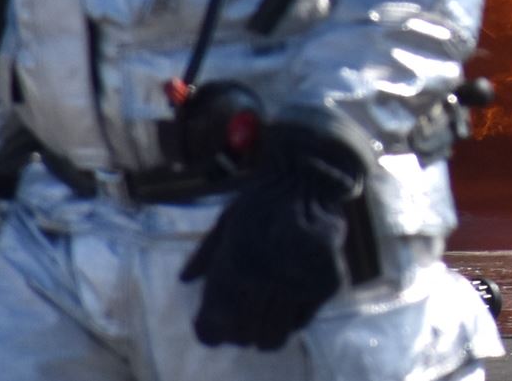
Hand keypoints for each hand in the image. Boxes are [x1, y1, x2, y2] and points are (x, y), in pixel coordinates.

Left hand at [181, 124, 364, 348]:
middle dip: (238, 332)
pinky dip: (294, 317)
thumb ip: (205, 255)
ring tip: (267, 316)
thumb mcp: (226, 221)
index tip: (213, 326)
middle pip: (243, 336)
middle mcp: (265, 279)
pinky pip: (302, 320)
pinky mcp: (326, 283)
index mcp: (234, 265)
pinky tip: (291, 300)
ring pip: (274, 336)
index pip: (214, 326)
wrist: (312, 175)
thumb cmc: (264, 198)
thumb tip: (185, 280)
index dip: (210, 331)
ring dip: (266, 331)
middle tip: (241, 320)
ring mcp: (298, 283)